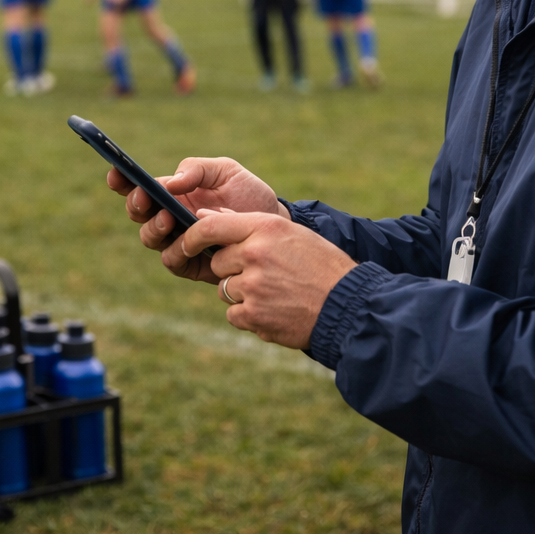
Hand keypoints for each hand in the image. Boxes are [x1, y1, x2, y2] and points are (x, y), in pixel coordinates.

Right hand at [107, 157, 285, 279]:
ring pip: (149, 238)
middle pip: (137, 213)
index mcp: (173, 192)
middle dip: (136, 204)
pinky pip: (172, 260)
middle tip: (146, 198)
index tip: (116, 172)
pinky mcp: (191, 264)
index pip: (139, 185)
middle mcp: (169, 217)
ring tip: (168, 218)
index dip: (122, 180)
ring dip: (153, 227)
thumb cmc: (248, 195)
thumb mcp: (226, 171)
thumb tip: (170, 181)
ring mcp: (178, 240)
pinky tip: (187, 241)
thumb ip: (197, 169)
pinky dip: (175, 250)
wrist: (275, 224)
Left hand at [188, 212, 356, 349]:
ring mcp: (253, 286)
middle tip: (264, 276)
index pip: (210, 226)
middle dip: (233, 270)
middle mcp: (254, 254)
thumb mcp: (290, 235)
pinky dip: (250, 316)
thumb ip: (249, 227)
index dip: (192, 236)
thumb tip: (204, 216)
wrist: (348, 305)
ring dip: (243, 294)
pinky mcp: (253, 315)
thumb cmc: (321, 265)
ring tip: (277, 294)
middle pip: (218, 263)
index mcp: (264, 228)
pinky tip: (276, 311)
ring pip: (226, 290)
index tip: (186, 243)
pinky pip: (234, 315)